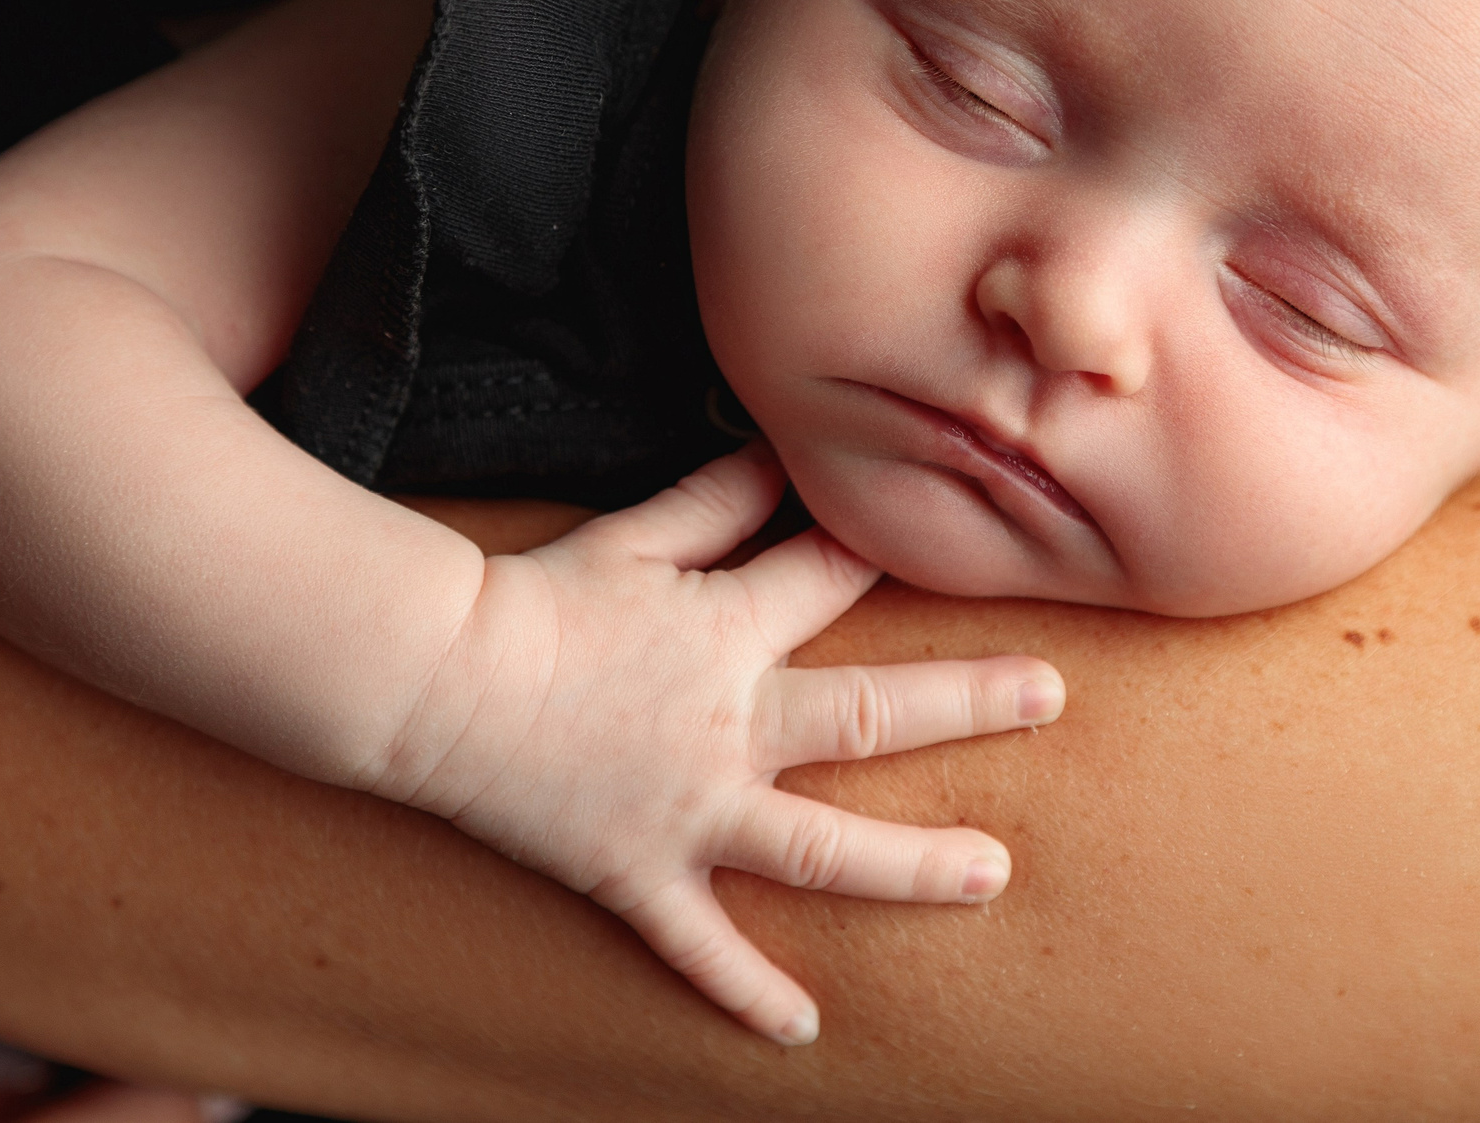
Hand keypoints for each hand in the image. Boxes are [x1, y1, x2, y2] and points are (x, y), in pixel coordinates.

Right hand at [372, 446, 1065, 1045]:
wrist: (429, 679)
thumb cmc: (532, 598)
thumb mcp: (632, 535)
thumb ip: (717, 498)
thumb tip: (779, 450)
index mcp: (730, 632)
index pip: (835, 581)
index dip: (889, 556)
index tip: (957, 544)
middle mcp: (730, 726)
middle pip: (871, 713)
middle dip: (969, 701)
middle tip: (1050, 696)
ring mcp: (690, 809)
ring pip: (821, 847)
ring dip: (911, 862)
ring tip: (991, 876)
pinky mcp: (638, 871)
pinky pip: (700, 944)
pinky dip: (748, 990)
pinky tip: (804, 1029)